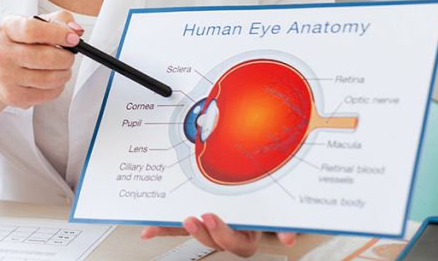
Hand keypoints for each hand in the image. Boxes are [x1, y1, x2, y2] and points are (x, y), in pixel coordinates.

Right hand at [0, 12, 80, 108]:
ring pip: (49, 78)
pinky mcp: (13, 95)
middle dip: (66, 58)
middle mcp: (2, 52)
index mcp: (7, 29)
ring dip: (64, 73)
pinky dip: (58, 87)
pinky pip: (47, 93)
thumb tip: (76, 31)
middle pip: (45, 57)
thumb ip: (60, 21)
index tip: (73, 39)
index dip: (58, 34)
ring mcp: (6, 76)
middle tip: (69, 57)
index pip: (33, 30)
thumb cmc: (20, 45)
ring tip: (62, 69)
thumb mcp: (37, 24)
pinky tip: (52, 80)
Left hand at [140, 214, 295, 258]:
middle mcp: (229, 230)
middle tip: (196, 217)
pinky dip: (162, 229)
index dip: (223, 235)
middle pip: (215, 239)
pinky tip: (148, 230)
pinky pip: (177, 226)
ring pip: (196, 232)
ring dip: (182, 229)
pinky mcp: (196, 217)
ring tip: (178, 220)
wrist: (264, 194)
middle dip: (203, 231)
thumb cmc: (268, 202)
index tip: (210, 218)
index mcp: (248, 231)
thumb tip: (289, 237)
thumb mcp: (278, 210)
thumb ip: (284, 223)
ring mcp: (211, 224)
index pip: (237, 243)